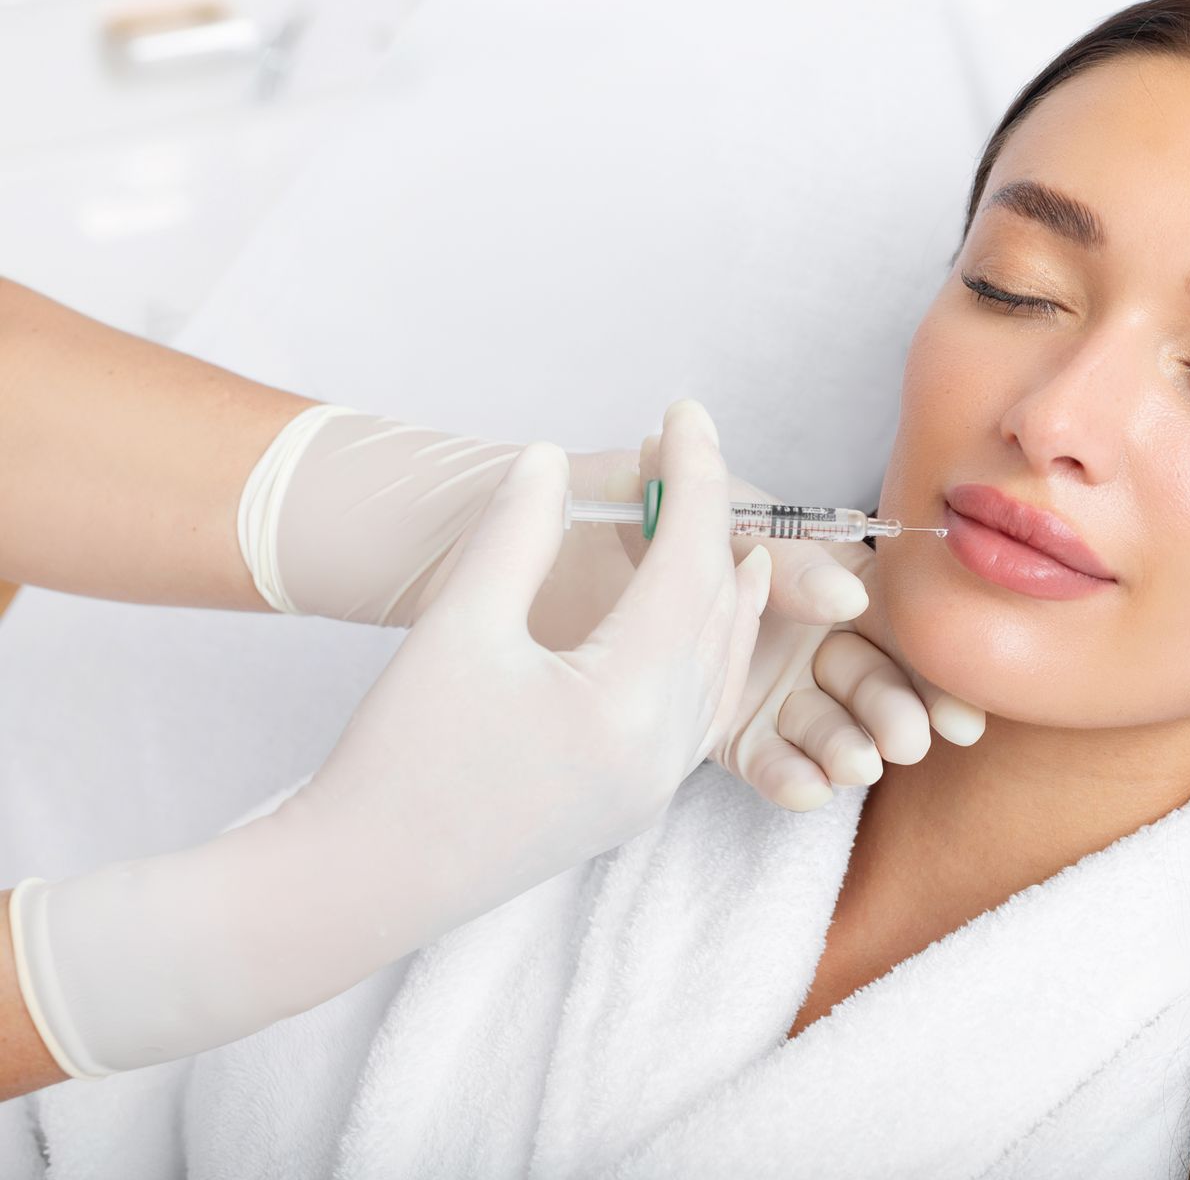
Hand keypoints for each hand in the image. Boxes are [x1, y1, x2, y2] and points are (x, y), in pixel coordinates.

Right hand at [10, 399, 769, 1077]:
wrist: (356, 885)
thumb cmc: (397, 757)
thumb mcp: (458, 625)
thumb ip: (516, 531)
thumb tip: (550, 457)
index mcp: (628, 703)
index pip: (690, 563)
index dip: (694, 477)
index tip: (689, 410)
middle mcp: (663, 751)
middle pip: (719, 614)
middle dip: (717, 525)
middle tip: (698, 451)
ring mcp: (655, 787)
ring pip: (721, 666)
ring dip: (728, 591)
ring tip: (728, 526)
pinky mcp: (634, 803)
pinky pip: (700, 709)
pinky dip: (709, 649)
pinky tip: (698, 618)